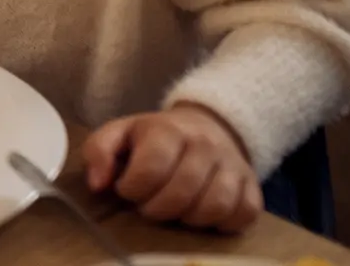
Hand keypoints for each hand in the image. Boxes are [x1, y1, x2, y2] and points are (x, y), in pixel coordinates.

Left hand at [82, 103, 261, 231]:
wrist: (205, 126)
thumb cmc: (154, 138)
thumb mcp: (119, 134)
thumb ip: (98, 153)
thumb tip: (98, 184)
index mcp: (167, 129)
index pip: (151, 168)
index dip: (133, 189)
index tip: (128, 190)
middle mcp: (204, 144)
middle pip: (182, 192)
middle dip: (157, 209)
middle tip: (149, 206)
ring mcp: (232, 164)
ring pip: (214, 206)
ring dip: (188, 218)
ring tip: (175, 210)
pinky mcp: (252, 184)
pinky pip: (244, 213)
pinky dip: (222, 222)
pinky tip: (203, 213)